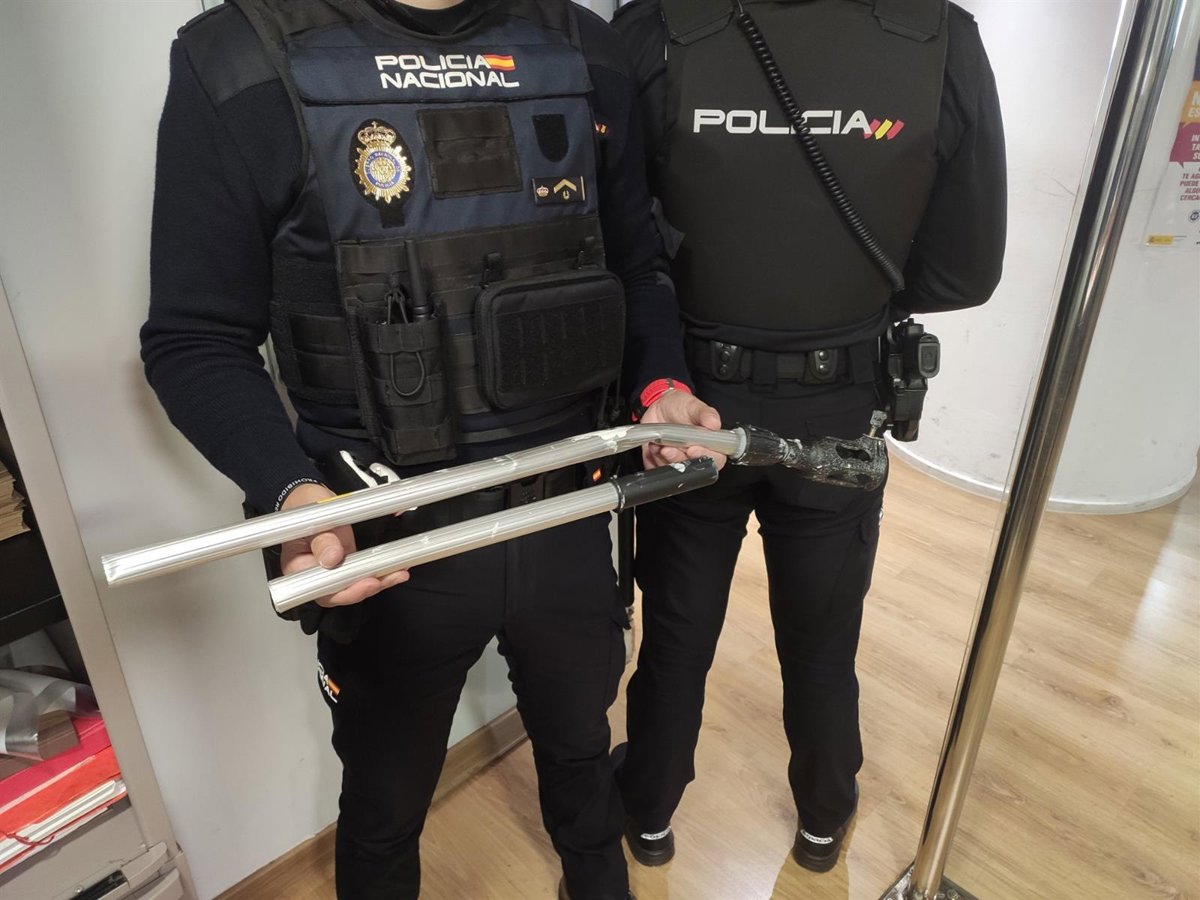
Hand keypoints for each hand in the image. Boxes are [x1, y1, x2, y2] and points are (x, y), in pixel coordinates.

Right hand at [279, 482, 409, 607]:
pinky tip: (396, 568)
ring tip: (399, 573)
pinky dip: (380, 571)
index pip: (322, 591)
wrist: (309, 495)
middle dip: (367, 588)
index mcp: (298, 568)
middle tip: (388, 577)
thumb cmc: (303, 505)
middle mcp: (315, 574)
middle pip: (342, 592)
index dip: (346, 592)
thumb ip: (321, 539)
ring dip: (379, 581)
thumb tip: (331, 559)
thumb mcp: (311, 517)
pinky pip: (362, 572)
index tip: (366, 583)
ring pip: (356, 584)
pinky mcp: (346, 562)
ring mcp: (332, 569)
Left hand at [640, 390, 727, 470]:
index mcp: (711, 446)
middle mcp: (696, 457)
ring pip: (674, 471)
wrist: (660, 409)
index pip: (716, 459)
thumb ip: (705, 414)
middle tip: (668, 449)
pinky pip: (658, 469)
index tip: (693, 449)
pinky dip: (653, 458)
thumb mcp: (694, 406)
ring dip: (663, 458)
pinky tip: (653, 446)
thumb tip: (714, 423)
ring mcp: (679, 461)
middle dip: (678, 459)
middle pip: (693, 468)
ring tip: (658, 443)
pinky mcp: (663, 464)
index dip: (704, 456)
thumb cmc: (681, 407)